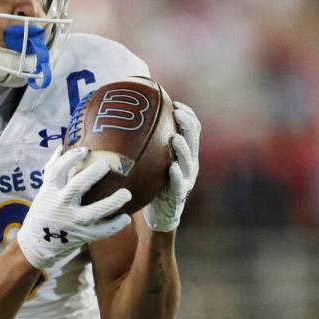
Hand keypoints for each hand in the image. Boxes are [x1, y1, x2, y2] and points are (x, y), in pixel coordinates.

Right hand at [17, 147, 131, 269]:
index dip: (71, 157)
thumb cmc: (43, 212)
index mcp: (50, 192)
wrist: (36, 244)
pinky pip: (101, 231)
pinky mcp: (81, 235)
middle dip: (93, 174)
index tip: (85, 150)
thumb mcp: (44, 191)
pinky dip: (114, 225)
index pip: (58, 169)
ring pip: (94, 211)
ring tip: (127, 194)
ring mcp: (72, 221)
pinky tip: (126, 218)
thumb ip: (52, 170)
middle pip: (78, 186)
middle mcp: (61, 205)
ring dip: (112, 202)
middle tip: (106, 166)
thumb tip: (61, 147)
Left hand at [143, 101, 199, 231]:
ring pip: (189, 160)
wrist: (159, 214)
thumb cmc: (153, 182)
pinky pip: (179, 184)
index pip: (193, 129)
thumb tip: (125, 116)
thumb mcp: (154, 159)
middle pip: (194, 140)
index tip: (176, 104)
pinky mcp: (179, 195)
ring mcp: (186, 179)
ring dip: (183, 148)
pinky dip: (177, 175)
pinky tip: (172, 168)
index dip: (188, 115)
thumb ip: (149, 141)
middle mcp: (190, 164)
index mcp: (186, 152)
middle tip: (177, 113)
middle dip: (187, 124)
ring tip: (175, 138)